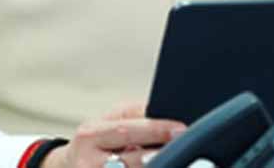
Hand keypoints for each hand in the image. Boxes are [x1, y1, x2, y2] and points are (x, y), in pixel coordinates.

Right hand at [43, 102, 185, 167]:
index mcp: (90, 135)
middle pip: (132, 160)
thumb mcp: (109, 121)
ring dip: (156, 166)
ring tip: (177, 161)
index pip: (127, 130)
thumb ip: (135, 115)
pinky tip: (162, 167)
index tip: (181, 129)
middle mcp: (88, 162)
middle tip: (185, 148)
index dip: (156, 130)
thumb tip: (164, 110)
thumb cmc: (97, 140)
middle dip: (160, 154)